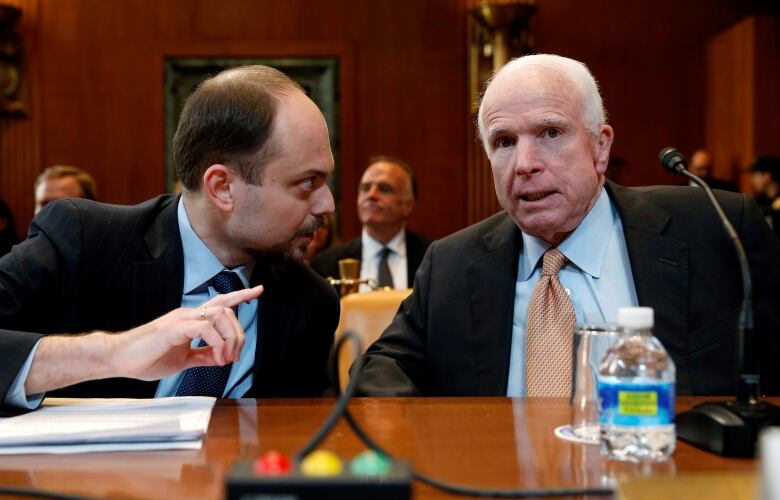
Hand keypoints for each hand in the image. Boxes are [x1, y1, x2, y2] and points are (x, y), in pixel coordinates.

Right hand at [110, 285, 263, 380]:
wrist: (118, 359)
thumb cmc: (146, 358)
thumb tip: (222, 358)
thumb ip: (203, 357)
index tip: (259, 290)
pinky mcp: (174, 328)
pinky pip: (205, 328)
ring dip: (230, 338)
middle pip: (227, 311)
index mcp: (191, 319)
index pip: (221, 302)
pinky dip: (217, 343)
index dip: (241, 295)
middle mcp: (188, 314)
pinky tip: (216, 357)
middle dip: (239, 333)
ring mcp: (181, 319)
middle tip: (233, 357)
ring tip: (224, 359)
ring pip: (220, 316)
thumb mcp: (183, 360)